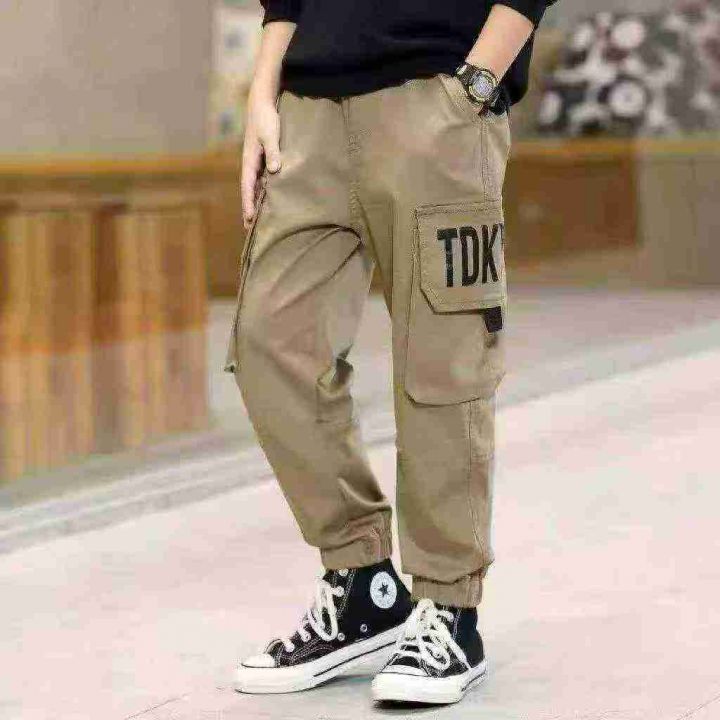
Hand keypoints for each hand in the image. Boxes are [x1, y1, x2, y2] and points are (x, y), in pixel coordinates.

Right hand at [241, 94, 281, 229]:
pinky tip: (268, 201)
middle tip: (248, 228)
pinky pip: (261, 180)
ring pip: (254, 187)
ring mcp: (256, 162)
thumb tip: (275, 171)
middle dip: (248, 208)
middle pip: (248, 191)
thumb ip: (274, 152)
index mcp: (249, 161)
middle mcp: (250, 164)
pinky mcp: (263, 159)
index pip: (247, 186)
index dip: (248, 202)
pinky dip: (262, 192)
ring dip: (255, 202)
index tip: (250, 218)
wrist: (262, 104)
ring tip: (256, 220)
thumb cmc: (266, 119)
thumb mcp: (271, 135)